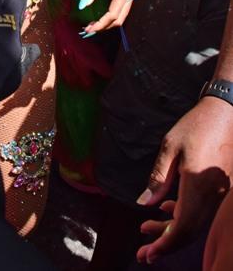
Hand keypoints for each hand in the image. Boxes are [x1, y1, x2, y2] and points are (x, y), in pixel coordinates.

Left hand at [79, 0, 136, 32]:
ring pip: (121, 15)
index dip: (100, 24)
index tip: (87, 29)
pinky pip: (120, 8)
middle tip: (87, 30)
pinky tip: (99, 16)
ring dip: (107, 22)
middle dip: (104, 27)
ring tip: (91, 25)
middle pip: (119, 19)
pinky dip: (110, 15)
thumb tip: (82, 5)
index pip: (113, 15)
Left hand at [135, 97, 232, 264]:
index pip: (182, 227)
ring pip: (196, 223)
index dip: (164, 243)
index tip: (147, 253)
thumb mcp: (170, 147)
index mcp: (197, 185)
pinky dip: (184, 216)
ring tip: (147, 230)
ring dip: (173, 230)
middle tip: (145, 253)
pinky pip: (202, 211)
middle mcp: (212, 195)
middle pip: (190, 231)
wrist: (225, 114)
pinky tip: (166, 210)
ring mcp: (219, 193)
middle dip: (166, 244)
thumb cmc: (195, 126)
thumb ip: (158, 178)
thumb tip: (144, 204)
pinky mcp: (221, 189)